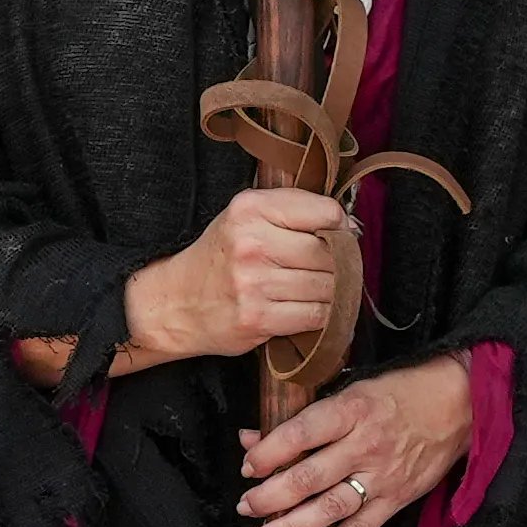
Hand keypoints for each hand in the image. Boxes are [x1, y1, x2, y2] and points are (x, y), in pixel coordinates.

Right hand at [128, 187, 355, 367]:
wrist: (176, 302)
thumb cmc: (221, 257)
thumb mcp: (246, 217)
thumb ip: (293, 212)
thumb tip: (351, 226)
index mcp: (250, 209)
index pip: (325, 212)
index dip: (341, 227)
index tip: (339, 236)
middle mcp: (251, 243)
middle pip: (329, 253)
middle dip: (338, 264)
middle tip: (325, 269)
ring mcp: (253, 283)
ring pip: (327, 287)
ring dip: (332, 292)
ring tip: (314, 290)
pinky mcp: (257, 318)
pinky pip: (316, 315)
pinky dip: (323, 315)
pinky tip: (309, 309)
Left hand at [240, 355, 473, 526]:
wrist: (461, 404)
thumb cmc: (400, 393)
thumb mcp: (352, 391)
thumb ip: (303, 419)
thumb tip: (251, 438)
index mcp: (351, 411)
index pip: (300, 434)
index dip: (268, 453)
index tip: (248, 467)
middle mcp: (365, 446)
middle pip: (310, 476)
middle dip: (271, 496)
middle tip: (246, 507)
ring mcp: (383, 476)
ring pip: (332, 507)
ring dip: (293, 526)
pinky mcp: (397, 499)